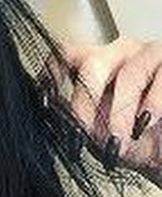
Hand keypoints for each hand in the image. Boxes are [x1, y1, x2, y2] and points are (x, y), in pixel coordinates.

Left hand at [59, 37, 160, 177]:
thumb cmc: (135, 142)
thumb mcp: (96, 133)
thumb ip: (75, 118)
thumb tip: (53, 113)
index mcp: (96, 66)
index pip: (66, 55)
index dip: (53, 73)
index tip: (45, 100)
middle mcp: (121, 54)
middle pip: (93, 64)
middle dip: (86, 102)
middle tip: (84, 130)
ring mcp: (151, 54)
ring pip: (128, 74)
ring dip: (120, 112)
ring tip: (119, 140)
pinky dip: (152, 106)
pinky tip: (146, 123)